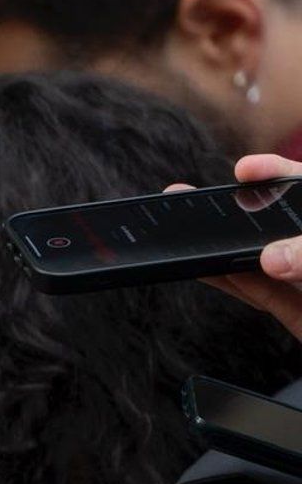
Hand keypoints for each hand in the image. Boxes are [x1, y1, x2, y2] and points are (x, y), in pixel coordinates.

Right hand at [204, 152, 301, 339]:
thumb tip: (274, 257)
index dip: (283, 175)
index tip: (249, 171)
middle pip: (284, 224)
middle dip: (246, 210)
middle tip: (210, 198)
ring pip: (265, 259)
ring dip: (227, 248)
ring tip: (193, 232)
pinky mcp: (299, 312)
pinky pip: (259, 294)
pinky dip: (231, 282)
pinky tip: (207, 268)